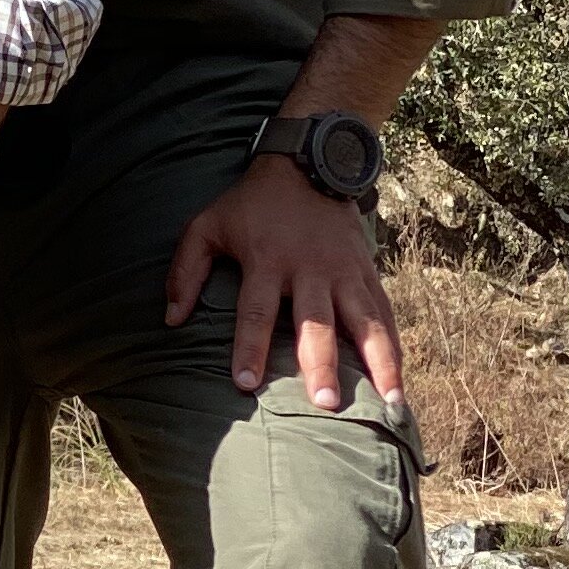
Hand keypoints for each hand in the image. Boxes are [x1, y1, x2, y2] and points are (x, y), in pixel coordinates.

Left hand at [166, 156, 403, 407]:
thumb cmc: (250, 204)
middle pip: (315, 323)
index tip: (245, 384)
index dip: (249, 348)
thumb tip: (170, 320)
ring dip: (377, 361)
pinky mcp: (366, 271)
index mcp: (267, 261)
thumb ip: (184, 271)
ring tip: (390, 401)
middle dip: (319, 364)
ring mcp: (344, 271)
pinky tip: (398, 379)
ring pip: (364, 321)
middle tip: (324, 404)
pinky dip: (394, 345)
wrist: (308, 165)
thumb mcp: (206, 225)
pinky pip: (383, 312)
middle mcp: (310, 269)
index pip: (255, 312)